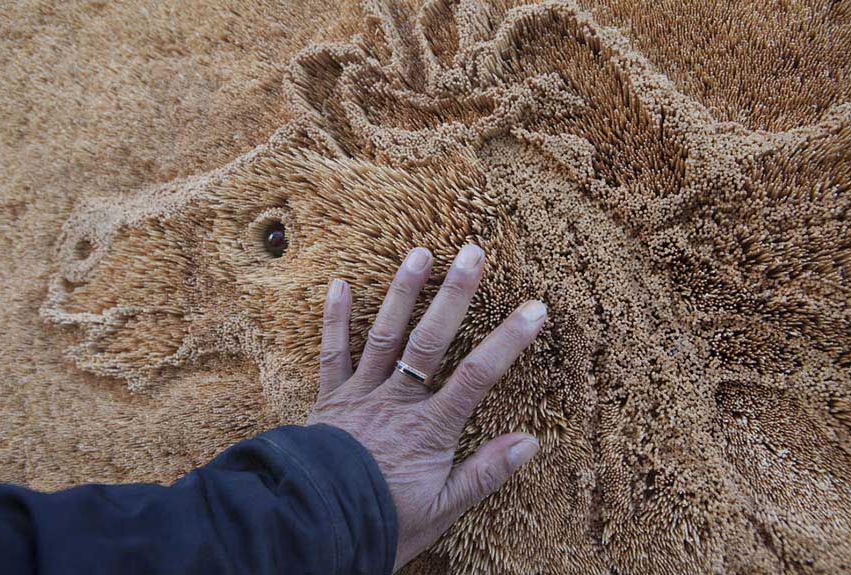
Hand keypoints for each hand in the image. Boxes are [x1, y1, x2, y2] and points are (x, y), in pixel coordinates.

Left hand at [306, 244, 544, 570]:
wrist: (315, 527)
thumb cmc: (384, 521)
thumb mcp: (443, 510)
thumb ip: (484, 473)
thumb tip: (529, 442)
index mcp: (429, 428)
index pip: (477, 375)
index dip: (509, 340)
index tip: (535, 308)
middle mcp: (397, 401)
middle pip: (430, 340)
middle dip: (454, 294)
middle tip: (473, 253)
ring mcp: (361, 394)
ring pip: (384, 335)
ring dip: (402, 292)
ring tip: (419, 252)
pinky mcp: (330, 398)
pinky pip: (332, 353)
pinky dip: (333, 319)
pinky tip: (337, 283)